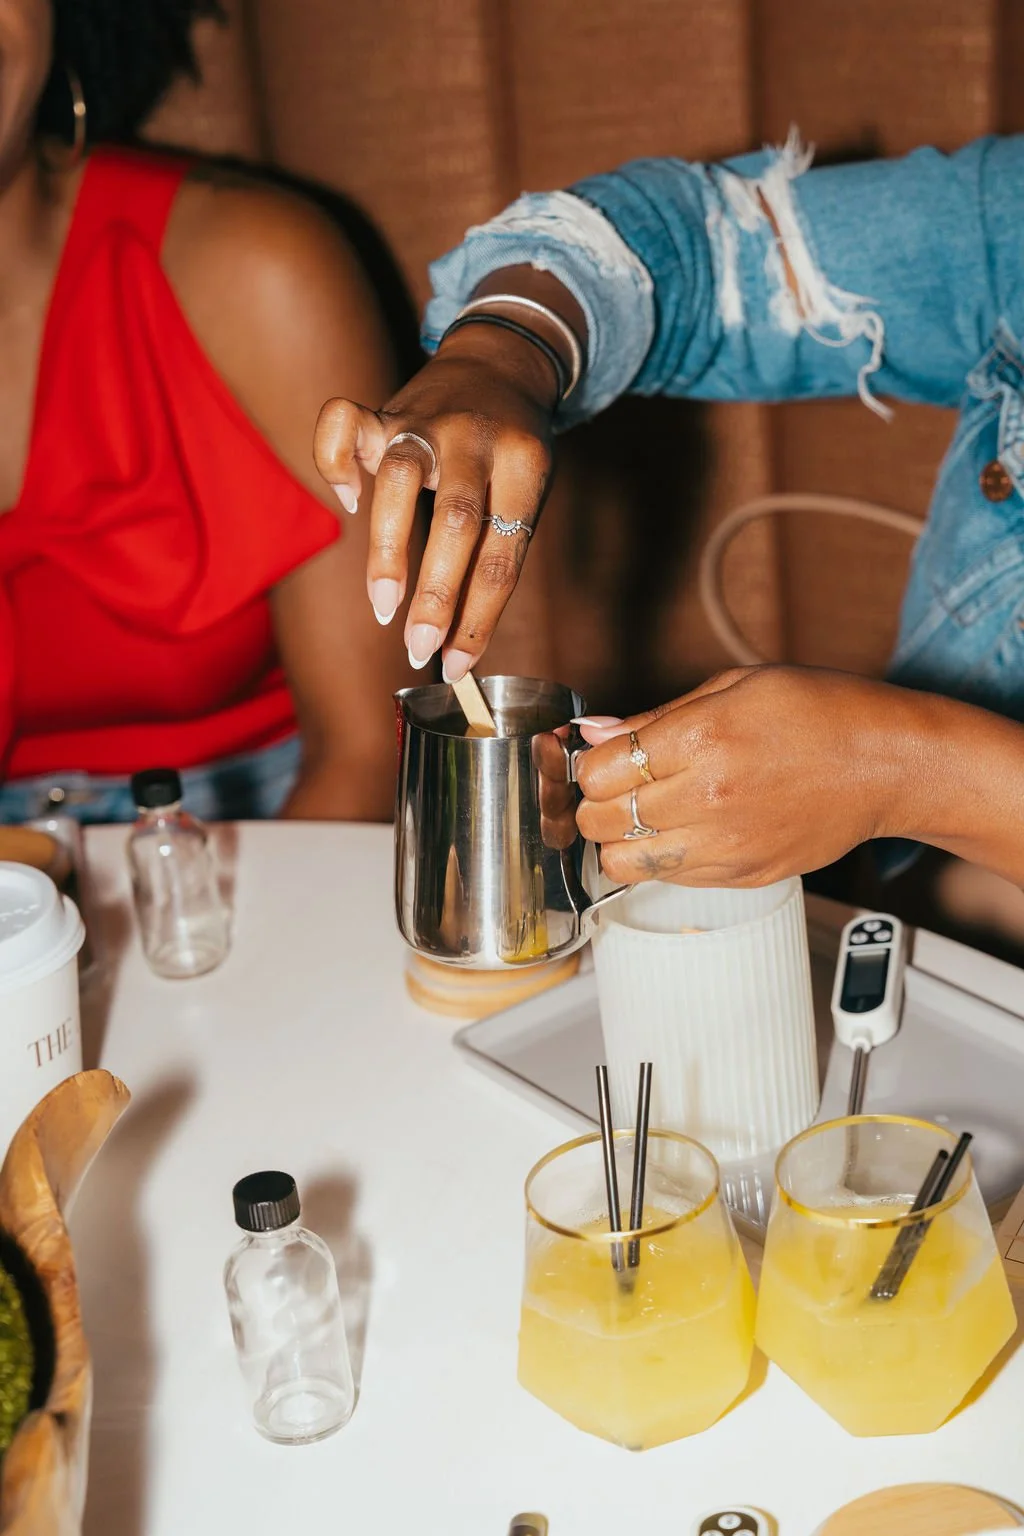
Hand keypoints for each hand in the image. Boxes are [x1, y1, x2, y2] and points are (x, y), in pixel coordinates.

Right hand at [314, 324, 556, 678]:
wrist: (504, 361)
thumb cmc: (513, 453)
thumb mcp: (526, 493)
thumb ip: (491, 554)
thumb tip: (452, 648)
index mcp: (526, 464)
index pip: (502, 555)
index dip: (478, 618)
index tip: (456, 666)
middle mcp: (475, 438)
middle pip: (459, 519)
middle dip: (436, 595)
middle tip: (417, 649)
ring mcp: (426, 419)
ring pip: (401, 478)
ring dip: (389, 548)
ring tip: (383, 604)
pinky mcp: (385, 409)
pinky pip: (342, 422)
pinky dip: (334, 463)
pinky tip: (349, 501)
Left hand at [574, 666, 919, 886]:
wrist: (886, 764)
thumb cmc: (817, 713)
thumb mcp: (734, 687)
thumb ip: (657, 717)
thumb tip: (595, 733)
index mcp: (702, 739)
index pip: (599, 771)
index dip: (590, 764)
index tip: (604, 758)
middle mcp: (709, 798)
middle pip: (601, 820)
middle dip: (596, 803)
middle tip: (617, 788)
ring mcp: (726, 844)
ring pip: (623, 863)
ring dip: (619, 841)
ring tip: (642, 817)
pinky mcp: (743, 875)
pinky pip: (669, 879)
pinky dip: (661, 859)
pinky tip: (682, 831)